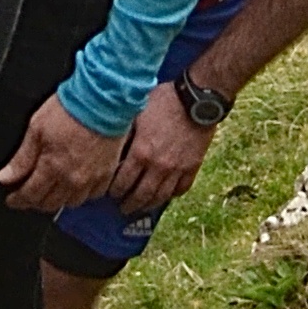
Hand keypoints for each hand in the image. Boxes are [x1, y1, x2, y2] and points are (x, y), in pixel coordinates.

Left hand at [0, 93, 128, 211]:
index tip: (13, 199)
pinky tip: (75, 184)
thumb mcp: (36, 128)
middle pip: (50, 204)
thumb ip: (21, 158)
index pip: (30, 195)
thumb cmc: (71, 108)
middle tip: (29, 194)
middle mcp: (72, 179)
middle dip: (36, 201)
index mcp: (52, 168)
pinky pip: (92, 196)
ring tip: (51, 189)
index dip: (18, 200)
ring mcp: (92, 179)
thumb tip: (5, 177)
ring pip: (71, 203)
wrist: (103, 99)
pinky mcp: (107, 174)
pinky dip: (81, 193)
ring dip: (58, 199)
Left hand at [108, 83, 220, 218]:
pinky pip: (181, 188)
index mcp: (141, 152)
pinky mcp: (192, 167)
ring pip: (161, 196)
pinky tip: (166, 194)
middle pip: (141, 195)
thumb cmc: (165, 101)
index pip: (123, 182)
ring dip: (149, 205)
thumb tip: (110, 143)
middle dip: (129, 204)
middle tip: (123, 208)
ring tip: (141, 207)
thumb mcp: (137, 111)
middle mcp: (158, 166)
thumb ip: (125, 132)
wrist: (197, 100)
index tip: (111, 194)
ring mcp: (177, 169)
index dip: (115, 191)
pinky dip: (172, 194)